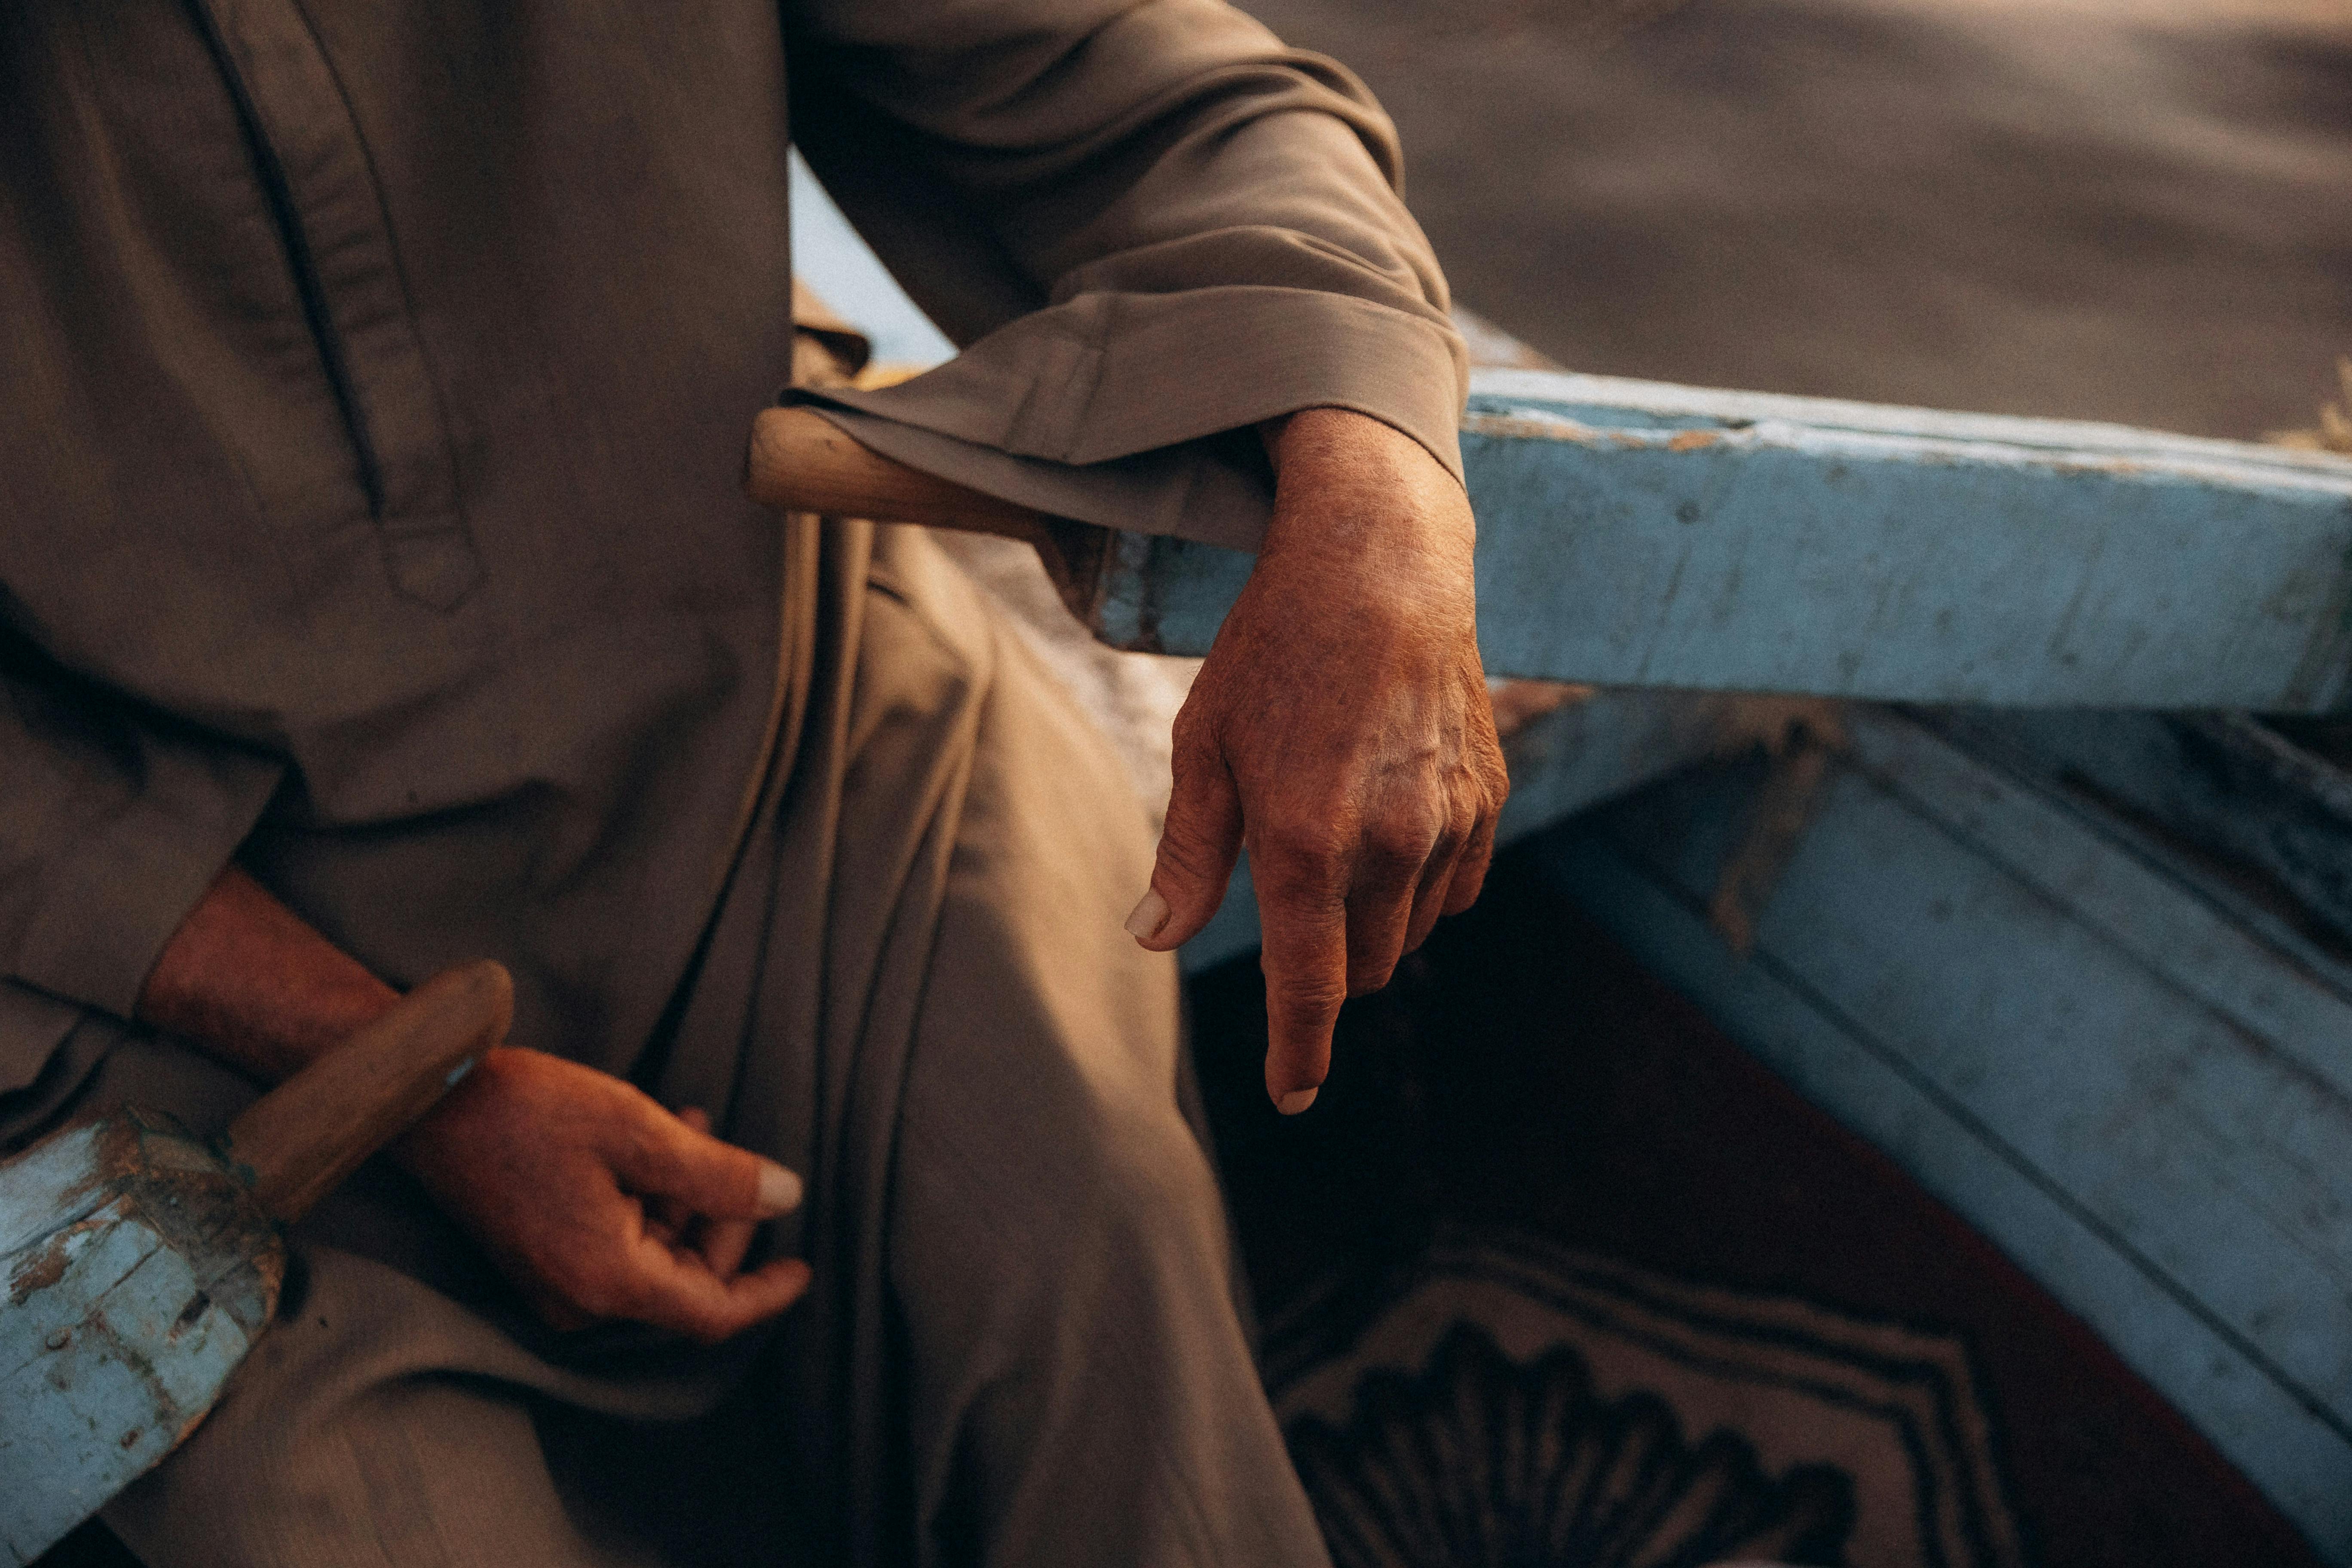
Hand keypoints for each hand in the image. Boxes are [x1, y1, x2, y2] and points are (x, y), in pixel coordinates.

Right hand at [395, 1047, 810, 1341]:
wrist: (431, 1104)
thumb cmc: (529, 1112)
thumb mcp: (640, 1132)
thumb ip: (719, 1175)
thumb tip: (786, 1197)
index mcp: (607, 1280)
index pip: (712, 1312)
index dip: (765, 1292)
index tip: (805, 1266)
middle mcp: (580, 1299)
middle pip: (686, 1281)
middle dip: (723, 1222)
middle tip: (735, 1156)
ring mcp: (555, 1283)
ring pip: (655, 1257)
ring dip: (687, 1200)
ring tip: (695, 1124)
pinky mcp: (541, 1258)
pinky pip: (618, 1245)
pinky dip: (649, 1200)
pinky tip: (658, 1141)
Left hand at [1126, 407, 1507, 1111]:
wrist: (1381, 564)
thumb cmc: (1274, 651)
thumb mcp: (1205, 744)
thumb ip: (1188, 854)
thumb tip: (1155, 938)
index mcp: (1305, 839)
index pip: (1311, 987)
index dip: (1300, 1054)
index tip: (1292, 1096)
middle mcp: (1388, 843)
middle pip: (1362, 969)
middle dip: (1326, 967)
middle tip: (1292, 897)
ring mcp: (1447, 823)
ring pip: (1410, 933)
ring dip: (1372, 924)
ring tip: (1337, 839)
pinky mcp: (1487, 800)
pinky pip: (1456, 888)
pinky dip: (1419, 886)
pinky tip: (1387, 827)